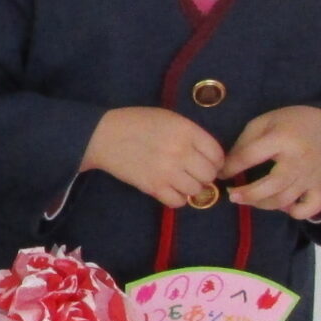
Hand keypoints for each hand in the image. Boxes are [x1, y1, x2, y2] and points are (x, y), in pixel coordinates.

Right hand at [83, 107, 226, 207]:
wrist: (103, 136)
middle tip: (192, 172)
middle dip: (204, 175)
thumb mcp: (168, 118)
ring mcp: (167, 171)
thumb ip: (191, 134)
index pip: (217, 154)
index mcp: (186, 131)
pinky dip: (177, 198)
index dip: (216, 161)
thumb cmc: (137, 123)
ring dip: (190, 187)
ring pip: (196, 190)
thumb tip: (209, 156)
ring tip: (179, 180)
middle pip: (209, 174)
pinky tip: (169, 189)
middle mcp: (180, 152)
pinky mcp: (153, 187)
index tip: (208, 162)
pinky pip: (178, 202)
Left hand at [224, 104, 320, 218]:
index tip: (220, 174)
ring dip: (263, 204)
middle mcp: (298, 160)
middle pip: (272, 185)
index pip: (250, 157)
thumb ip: (245, 143)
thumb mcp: (264, 122)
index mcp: (281, 139)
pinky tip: (282, 206)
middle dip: (248, 194)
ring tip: (248, 199)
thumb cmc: (291, 122)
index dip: (230, 167)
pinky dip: (296, 212)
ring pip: (286, 200)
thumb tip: (227, 166)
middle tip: (232, 195)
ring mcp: (310, 176)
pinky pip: (311, 207)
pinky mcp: (319, 186)